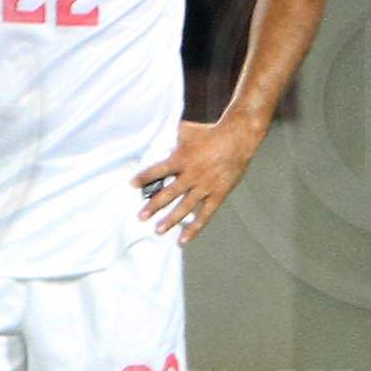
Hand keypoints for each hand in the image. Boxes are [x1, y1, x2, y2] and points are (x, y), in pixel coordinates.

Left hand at [132, 118, 262, 240]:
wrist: (238, 137)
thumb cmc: (211, 132)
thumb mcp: (187, 131)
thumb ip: (172, 139)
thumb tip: (156, 135)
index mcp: (182, 159)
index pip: (158, 170)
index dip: (144, 178)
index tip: (132, 185)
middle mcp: (191, 175)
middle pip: (169, 193)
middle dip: (153, 206)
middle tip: (141, 217)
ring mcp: (205, 186)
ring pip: (185, 207)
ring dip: (170, 220)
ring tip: (158, 230)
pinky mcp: (218, 194)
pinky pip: (205, 214)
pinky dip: (194, 227)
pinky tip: (184, 239)